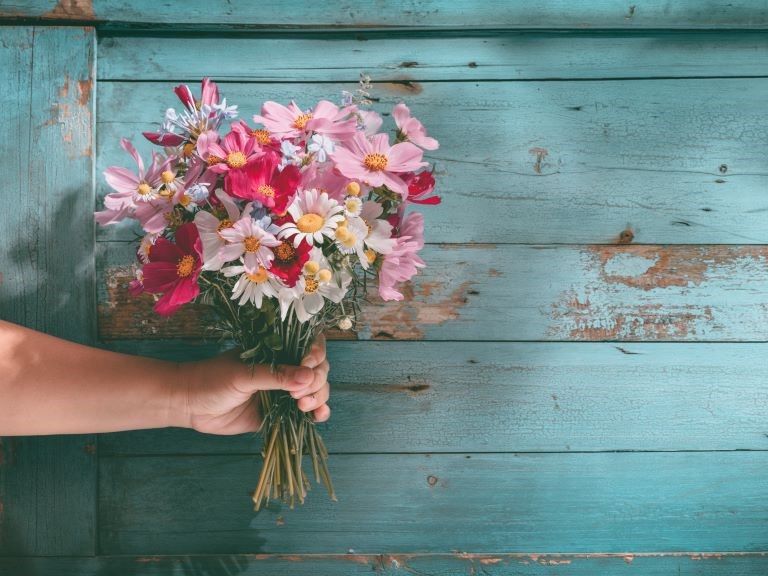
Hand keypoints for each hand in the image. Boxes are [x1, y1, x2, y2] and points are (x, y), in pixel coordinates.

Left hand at [173, 334, 330, 434]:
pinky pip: (304, 413)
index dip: (316, 354)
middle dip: (316, 381)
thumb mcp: (244, 375)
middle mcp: (283, 369)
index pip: (309, 346)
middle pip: (317, 371)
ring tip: (303, 407)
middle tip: (298, 395)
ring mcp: (282, 392)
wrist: (189, 405)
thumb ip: (276, 376)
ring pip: (315, 391)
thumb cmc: (212, 379)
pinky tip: (318, 416)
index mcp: (276, 351)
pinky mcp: (279, 413)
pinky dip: (316, 413)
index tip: (309, 364)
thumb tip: (308, 377)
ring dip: (318, 398)